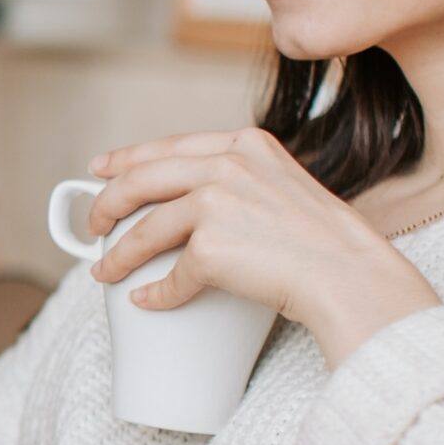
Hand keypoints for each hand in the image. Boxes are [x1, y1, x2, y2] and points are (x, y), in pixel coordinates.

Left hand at [86, 127, 439, 366]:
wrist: (351, 275)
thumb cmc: (326, 244)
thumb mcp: (285, 187)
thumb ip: (244, 183)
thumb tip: (194, 206)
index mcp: (246, 144)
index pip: (170, 145)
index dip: (127, 157)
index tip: (100, 169)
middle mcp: (228, 164)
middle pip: (143, 178)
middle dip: (107, 202)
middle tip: (93, 224)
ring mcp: (217, 202)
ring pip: (146, 228)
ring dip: (118, 254)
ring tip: (105, 271)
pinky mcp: (212, 246)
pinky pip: (171, 275)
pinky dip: (156, 293)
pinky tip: (147, 300)